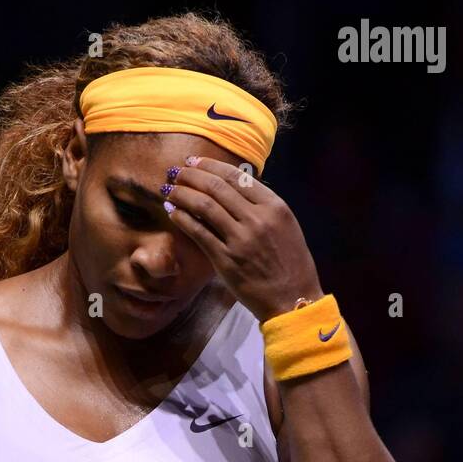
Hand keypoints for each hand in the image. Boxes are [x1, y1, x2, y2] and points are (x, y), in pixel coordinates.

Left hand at [161, 156, 323, 321]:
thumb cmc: (290, 263)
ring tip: (169, 189)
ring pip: (204, 206)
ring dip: (182, 193)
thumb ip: (262, 206)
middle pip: (217, 187)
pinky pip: (199, 232)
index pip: (236, 177)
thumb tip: (234, 187)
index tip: (194, 162)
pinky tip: (173, 211)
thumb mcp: (285, 226)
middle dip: (191, 176)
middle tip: (176, 172)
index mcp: (274, 206)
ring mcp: (240, 239)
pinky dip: (182, 218)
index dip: (210, 166)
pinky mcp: (226, 259)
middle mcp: (257, 218)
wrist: (293, 298)